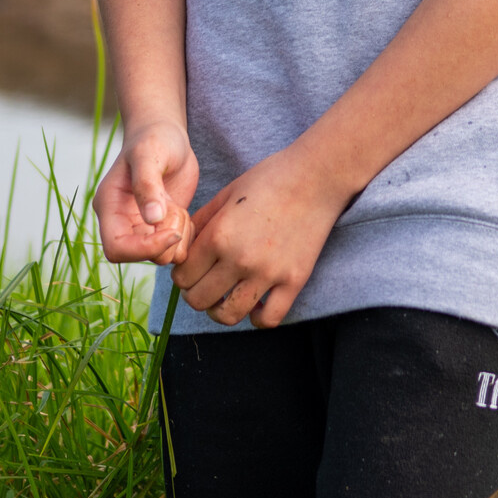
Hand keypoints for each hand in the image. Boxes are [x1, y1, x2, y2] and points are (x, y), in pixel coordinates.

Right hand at [93, 119, 197, 264]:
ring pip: (160, 256)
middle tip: (178, 212)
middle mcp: (121, 221)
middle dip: (164, 241)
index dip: (144, 249)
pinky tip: (185, 213)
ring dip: (177, 238)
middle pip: (138, 257)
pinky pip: (174, 249)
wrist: (166, 134)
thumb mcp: (150, 154)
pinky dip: (185, 237)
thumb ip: (148, 185)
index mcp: (108, 206)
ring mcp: (141, 226)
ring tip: (180, 209)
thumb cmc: (154, 138)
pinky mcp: (160, 228)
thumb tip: (152, 219)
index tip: (171, 232)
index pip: (116, 248)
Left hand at [172, 146, 350, 327]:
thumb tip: (183, 247)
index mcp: (219, 235)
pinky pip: (268, 319)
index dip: (181, 275)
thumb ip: (201, 222)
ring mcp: (268, 273)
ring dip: (219, 311)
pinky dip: (256, 318)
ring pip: (228, 316)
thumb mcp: (226, 194)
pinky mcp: (294, 281)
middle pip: (198, 300)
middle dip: (195, 294)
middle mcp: (240, 259)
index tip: (191, 270)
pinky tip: (255, 304)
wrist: (316, 177)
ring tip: (224, 299)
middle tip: (204, 284)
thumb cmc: (270, 179)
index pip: (183, 276)